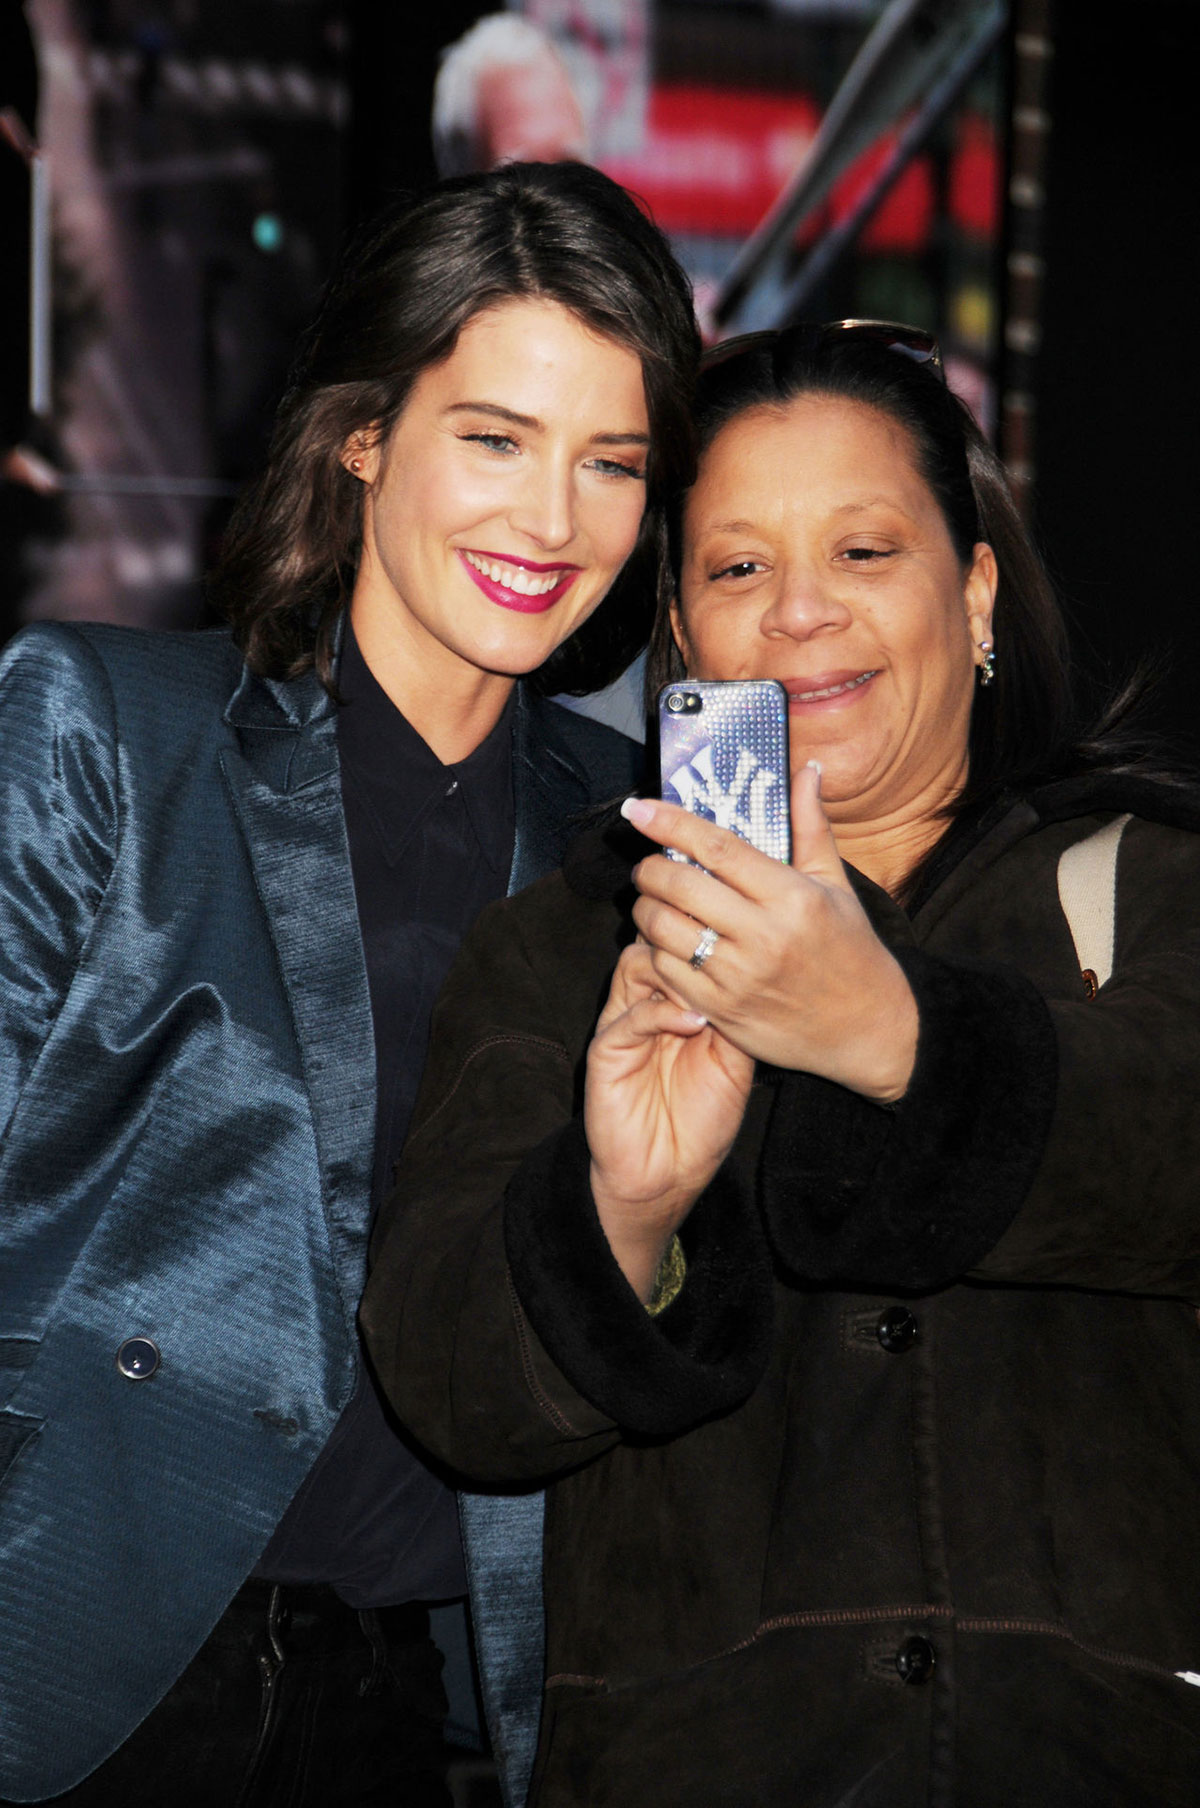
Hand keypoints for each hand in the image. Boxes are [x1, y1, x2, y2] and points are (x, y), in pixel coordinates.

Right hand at [585, 939, 753, 1301]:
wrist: (667, 1174)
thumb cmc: (701, 1121)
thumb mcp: (734, 1062)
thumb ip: (735, 1016)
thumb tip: (748, 971)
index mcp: (675, 1001)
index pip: (683, 945)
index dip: (706, 932)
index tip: (742, 930)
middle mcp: (647, 1003)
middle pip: (656, 940)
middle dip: (689, 940)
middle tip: (724, 954)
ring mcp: (624, 1023)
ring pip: (636, 964)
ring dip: (676, 971)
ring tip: (709, 993)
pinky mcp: (606, 1051)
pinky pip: (629, 1015)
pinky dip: (662, 1013)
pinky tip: (694, 1024)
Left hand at [620, 762, 918, 1101]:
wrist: (866, 1028)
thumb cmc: (851, 949)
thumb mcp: (836, 885)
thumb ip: (811, 826)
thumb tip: (805, 769)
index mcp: (792, 897)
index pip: (718, 847)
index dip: (670, 824)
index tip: (638, 809)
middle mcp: (763, 936)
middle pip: (681, 887)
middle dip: (650, 869)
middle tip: (648, 863)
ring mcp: (739, 977)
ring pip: (663, 930)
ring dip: (645, 908)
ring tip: (653, 900)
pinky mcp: (721, 1011)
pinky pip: (666, 971)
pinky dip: (654, 950)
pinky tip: (664, 941)